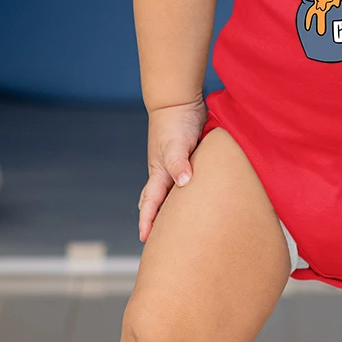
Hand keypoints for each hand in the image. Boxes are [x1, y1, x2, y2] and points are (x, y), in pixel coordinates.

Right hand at [138, 98, 207, 241]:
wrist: (179, 100)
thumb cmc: (175, 121)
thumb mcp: (176, 143)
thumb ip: (178, 162)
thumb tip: (184, 183)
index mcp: (159, 173)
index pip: (151, 202)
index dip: (148, 221)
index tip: (145, 239)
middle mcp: (165, 172)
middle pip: (157, 201)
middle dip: (155, 220)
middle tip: (158, 241)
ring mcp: (176, 165)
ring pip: (171, 193)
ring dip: (171, 207)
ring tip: (177, 226)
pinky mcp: (188, 158)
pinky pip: (185, 180)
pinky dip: (186, 192)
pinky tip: (196, 198)